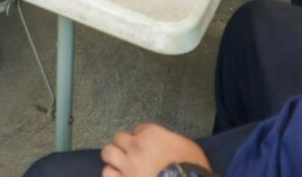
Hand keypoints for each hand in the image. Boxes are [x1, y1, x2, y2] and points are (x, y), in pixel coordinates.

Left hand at [98, 125, 212, 175]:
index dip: (142, 138)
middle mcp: (136, 146)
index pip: (138, 129)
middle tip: (130, 154)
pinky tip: (119, 176)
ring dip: (113, 157)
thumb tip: (167, 146)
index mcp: (152, 134)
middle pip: (119, 137)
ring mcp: (127, 165)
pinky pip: (108, 173)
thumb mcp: (188, 148)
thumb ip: (173, 142)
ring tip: (119, 164)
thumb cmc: (193, 167)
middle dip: (124, 145)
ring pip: (108, 152)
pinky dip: (112, 173)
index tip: (147, 146)